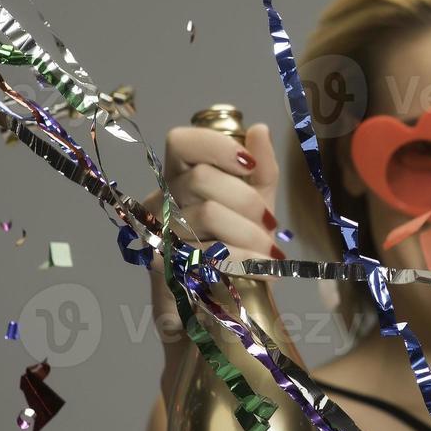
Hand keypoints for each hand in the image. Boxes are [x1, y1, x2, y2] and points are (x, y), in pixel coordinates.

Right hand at [146, 122, 280, 351]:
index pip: (181, 142)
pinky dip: (240, 262)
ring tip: (270, 256)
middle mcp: (162, 200)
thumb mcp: (258, 203)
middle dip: (248, 202)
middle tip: (271, 225)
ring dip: (250, 237)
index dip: (217, 146)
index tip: (250, 165)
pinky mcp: (164, 270)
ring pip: (207, 216)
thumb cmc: (239, 242)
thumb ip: (262, 168)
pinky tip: (262, 269)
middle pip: (203, 181)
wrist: (225, 302)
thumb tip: (259, 129)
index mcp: (181, 176)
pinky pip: (203, 257)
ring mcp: (159, 235)